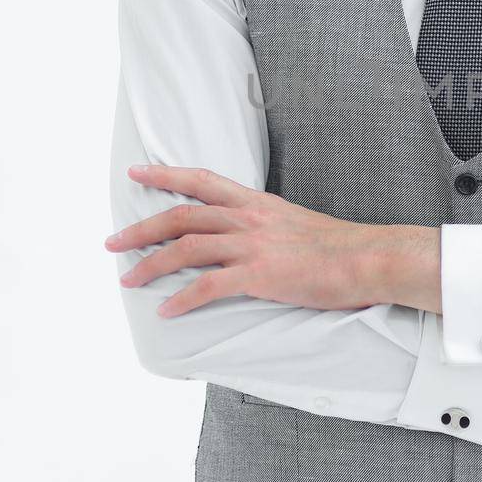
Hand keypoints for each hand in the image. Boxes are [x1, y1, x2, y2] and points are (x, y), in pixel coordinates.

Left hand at [104, 165, 381, 316]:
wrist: (369, 258)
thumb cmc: (341, 248)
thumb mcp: (298, 224)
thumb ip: (269, 227)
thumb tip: (251, 240)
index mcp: (257, 204)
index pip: (202, 181)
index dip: (166, 174)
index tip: (137, 171)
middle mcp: (248, 219)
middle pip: (181, 216)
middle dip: (141, 228)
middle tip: (112, 242)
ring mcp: (252, 246)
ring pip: (185, 248)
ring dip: (150, 264)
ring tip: (128, 279)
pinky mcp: (259, 276)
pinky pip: (208, 287)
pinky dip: (182, 299)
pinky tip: (166, 310)